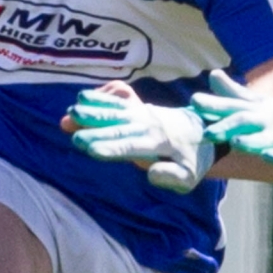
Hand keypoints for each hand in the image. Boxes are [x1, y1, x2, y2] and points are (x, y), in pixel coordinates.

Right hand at [65, 82, 216, 194]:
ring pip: (116, 109)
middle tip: (68, 127)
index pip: (132, 146)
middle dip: (94, 127)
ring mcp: (143, 112)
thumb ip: (172, 177)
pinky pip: (120, 95)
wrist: (203, 132)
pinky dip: (103, 95)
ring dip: (93, 109)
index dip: (111, 147)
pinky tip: (83, 99)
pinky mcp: (139, 106)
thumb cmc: (192, 159)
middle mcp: (149, 125)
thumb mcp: (189, 176)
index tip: (92, 149)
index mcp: (160, 143)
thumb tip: (151, 173)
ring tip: (71, 111)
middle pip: (118, 126)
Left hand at [193, 72, 272, 172]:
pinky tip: (269, 157)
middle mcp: (268, 121)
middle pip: (247, 121)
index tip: (194, 102)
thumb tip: (212, 74)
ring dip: (251, 140)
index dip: (215, 104)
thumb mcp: (258, 104)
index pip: (233, 106)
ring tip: (236, 142)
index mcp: (257, 110)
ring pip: (266, 139)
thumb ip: (234, 93)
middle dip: (227, 126)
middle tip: (208, 132)